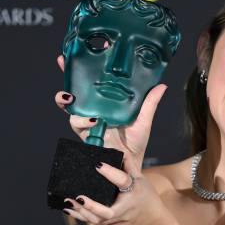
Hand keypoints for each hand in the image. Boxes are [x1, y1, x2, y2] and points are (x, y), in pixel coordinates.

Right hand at [54, 54, 166, 174]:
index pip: (88, 86)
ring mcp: (88, 125)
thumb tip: (161, 85)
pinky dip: (82, 121)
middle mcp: (93, 113)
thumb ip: (149, 103)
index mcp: (104, 106)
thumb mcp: (143, 121)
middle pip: (73, 95)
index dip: (78, 71)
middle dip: (65, 80)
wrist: (132, 168)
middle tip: (63, 65)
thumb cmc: (135, 145)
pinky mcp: (87, 138)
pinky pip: (78, 127)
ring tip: (74, 98)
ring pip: (70, 110)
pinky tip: (92, 119)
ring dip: (69, 103)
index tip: (73, 56)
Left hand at [63, 162, 164, 224]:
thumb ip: (129, 165)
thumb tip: (119, 150)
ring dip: (82, 212)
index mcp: (134, 192)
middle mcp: (126, 209)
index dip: (110, 172)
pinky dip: (80, 216)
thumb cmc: (146, 196)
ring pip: (98, 220)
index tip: (97, 165)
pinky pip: (94, 222)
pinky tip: (67, 208)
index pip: (122, 181)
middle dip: (93, 206)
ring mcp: (118, 221)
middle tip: (79, 197)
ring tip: (68, 201)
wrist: (154, 221)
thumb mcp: (141, 179)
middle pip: (108, 212)